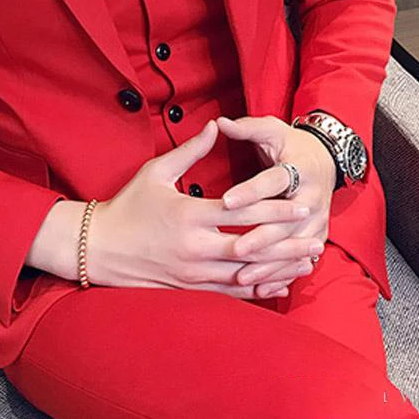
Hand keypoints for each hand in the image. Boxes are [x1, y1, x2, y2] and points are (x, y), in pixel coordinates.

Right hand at [85, 119, 311, 300]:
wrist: (101, 247)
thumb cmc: (128, 205)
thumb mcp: (156, 172)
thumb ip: (190, 150)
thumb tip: (215, 126)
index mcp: (191, 214)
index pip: (245, 211)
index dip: (278, 209)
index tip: (302, 204)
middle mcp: (197, 247)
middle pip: (254, 246)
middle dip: (289, 243)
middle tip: (316, 238)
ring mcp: (195, 273)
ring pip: (248, 274)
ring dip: (280, 268)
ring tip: (306, 262)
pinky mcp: (190, 289)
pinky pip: (232, 293)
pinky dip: (259, 289)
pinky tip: (278, 284)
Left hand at [216, 114, 336, 298]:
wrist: (325, 159)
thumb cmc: (290, 144)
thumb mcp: (272, 130)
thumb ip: (246, 127)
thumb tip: (219, 121)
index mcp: (299, 168)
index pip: (273, 181)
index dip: (250, 191)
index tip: (226, 201)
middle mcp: (311, 197)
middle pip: (285, 221)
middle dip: (260, 237)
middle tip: (234, 250)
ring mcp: (317, 220)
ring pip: (292, 246)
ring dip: (269, 263)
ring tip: (243, 275)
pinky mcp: (316, 235)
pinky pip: (298, 260)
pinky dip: (280, 274)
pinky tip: (261, 288)